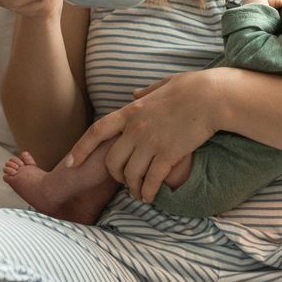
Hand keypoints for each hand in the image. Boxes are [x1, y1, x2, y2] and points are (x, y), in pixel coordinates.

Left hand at [61, 70, 222, 202]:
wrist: (212, 97)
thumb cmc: (191, 88)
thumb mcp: (163, 85)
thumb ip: (145, 93)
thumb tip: (134, 95)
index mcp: (131, 111)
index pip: (97, 131)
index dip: (80, 148)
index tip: (70, 163)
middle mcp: (136, 129)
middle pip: (112, 161)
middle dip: (116, 175)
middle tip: (125, 181)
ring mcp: (151, 143)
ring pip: (131, 175)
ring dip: (133, 188)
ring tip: (139, 194)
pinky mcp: (168, 155)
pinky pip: (151, 181)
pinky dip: (148, 192)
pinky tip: (151, 196)